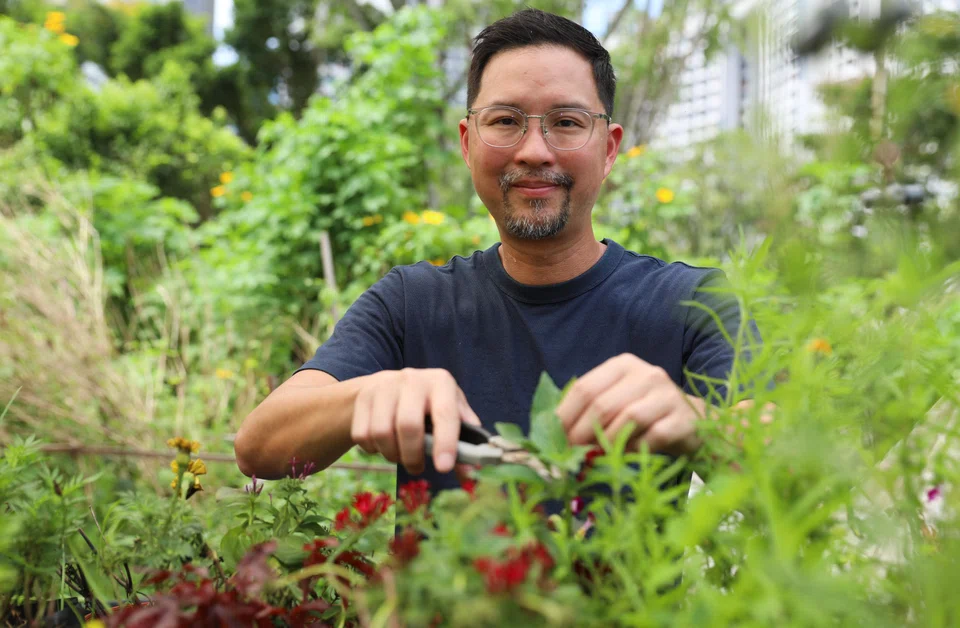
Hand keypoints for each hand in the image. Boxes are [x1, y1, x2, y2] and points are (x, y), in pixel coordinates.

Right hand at [350, 368, 480, 474]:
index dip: (446, 443)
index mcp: (440, 382)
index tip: (444, 468)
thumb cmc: (429, 405)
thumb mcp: (451, 412)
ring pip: (382, 433)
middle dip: (412, 455)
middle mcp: (412, 379)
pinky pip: (363, 435)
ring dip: (392, 455)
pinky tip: (383, 446)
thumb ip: (463, 440)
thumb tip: (469, 472)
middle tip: (417, 468)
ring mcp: (384, 386)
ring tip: (401, 456)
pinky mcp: (363, 397)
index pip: (445, 414)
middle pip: (408, 425)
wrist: (390, 386)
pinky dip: (373, 450)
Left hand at [557, 354, 704, 456]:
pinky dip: (634, 449)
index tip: (555, 439)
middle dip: (582, 434)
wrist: (692, 422)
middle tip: (573, 454)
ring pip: (627, 419)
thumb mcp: (616, 400)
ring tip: (596, 456)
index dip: (565, 416)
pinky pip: (652, 437)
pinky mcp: (683, 419)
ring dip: (607, 443)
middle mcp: (646, 374)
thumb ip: (589, 409)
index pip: (584, 388)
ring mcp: (667, 395)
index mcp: (623, 365)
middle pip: (603, 405)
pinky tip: (626, 455)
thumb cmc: (645, 413)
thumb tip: (554, 432)